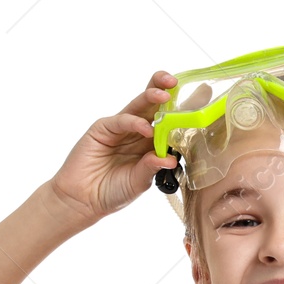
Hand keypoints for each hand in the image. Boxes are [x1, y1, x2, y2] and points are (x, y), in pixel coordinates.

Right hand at [47, 69, 180, 223]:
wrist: (84, 201)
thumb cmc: (113, 192)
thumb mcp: (139, 182)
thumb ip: (152, 167)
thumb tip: (173, 159)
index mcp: (149, 143)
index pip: (167, 121)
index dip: (180, 110)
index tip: (199, 100)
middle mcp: (136, 131)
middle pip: (153, 105)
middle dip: (165, 90)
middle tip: (177, 82)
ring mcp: (120, 128)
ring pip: (138, 106)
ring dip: (151, 97)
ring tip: (165, 94)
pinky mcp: (102, 129)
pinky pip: (121, 121)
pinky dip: (134, 123)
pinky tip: (145, 129)